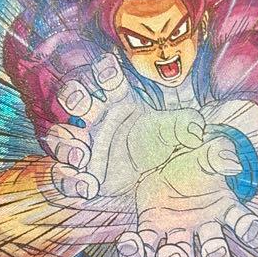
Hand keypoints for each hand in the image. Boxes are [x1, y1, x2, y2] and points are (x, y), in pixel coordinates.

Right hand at [44, 54, 204, 199]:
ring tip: (82, 157)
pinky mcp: (80, 174)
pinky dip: (70, 181)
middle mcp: (96, 118)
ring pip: (61, 138)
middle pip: (74, 99)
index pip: (107, 78)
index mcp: (118, 99)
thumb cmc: (161, 141)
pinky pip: (64, 176)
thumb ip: (187, 125)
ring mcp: (84, 146)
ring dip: (66, 145)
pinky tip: (89, 187)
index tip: (109, 70)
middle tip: (82, 105)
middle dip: (74, 97)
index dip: (105, 71)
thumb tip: (197, 130)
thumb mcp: (177, 131)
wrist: (155, 174)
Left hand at [115, 136, 257, 256]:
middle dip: (216, 256)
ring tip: (165, 252)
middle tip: (212, 249)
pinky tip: (129, 244)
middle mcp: (202, 220)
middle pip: (216, 252)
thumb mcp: (193, 131)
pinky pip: (146, 249)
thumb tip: (232, 165)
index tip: (250, 233)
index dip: (252, 232)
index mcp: (222, 200)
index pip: (244, 223)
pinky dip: (138, 254)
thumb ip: (212, 145)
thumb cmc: (178, 136)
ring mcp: (176, 226)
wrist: (145, 136)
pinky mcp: (150, 225)